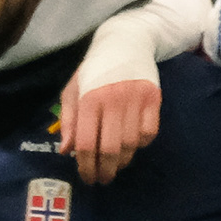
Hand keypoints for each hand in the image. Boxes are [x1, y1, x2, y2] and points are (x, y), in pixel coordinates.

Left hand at [57, 65, 161, 185]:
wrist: (125, 42)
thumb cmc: (94, 69)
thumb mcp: (73, 90)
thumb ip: (68, 121)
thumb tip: (66, 151)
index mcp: (88, 98)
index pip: (87, 143)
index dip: (86, 166)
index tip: (88, 178)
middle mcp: (112, 99)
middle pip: (111, 148)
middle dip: (106, 170)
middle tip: (103, 179)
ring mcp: (135, 99)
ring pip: (132, 144)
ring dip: (124, 161)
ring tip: (117, 165)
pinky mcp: (153, 98)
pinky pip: (150, 133)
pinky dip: (141, 144)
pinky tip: (133, 145)